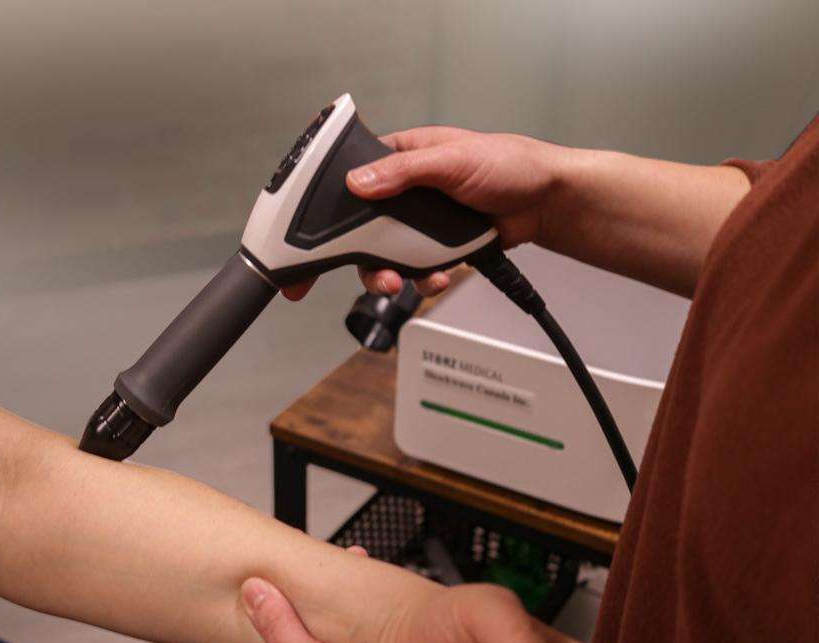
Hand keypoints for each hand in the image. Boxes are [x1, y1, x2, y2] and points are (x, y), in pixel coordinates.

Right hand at [282, 127, 567, 300]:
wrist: (547, 203)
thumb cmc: (511, 164)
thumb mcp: (453, 159)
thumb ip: (404, 171)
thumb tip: (360, 181)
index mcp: (399, 157)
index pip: (347, 179)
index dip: (321, 209)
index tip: (298, 239)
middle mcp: (401, 192)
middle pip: (356, 229)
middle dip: (352, 258)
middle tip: (331, 279)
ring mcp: (415, 223)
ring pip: (381, 256)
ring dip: (388, 274)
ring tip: (401, 282)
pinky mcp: (433, 248)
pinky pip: (412, 270)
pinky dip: (421, 279)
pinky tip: (437, 275)